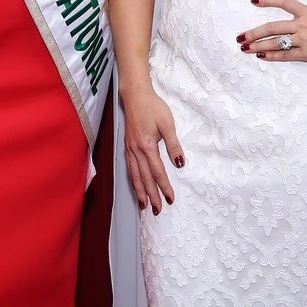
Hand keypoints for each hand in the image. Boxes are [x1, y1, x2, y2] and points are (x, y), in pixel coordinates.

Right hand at [120, 85, 183, 215]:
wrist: (135, 95)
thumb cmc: (153, 107)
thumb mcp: (167, 124)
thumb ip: (173, 145)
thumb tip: (180, 163)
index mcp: (147, 146)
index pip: (157, 172)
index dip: (164, 187)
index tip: (170, 199)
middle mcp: (136, 150)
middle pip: (145, 178)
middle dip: (151, 195)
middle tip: (158, 210)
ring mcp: (130, 149)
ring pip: (135, 175)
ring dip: (140, 192)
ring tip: (144, 206)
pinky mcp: (127, 146)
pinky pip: (130, 168)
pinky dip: (133, 180)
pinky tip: (136, 186)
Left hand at [239, 0, 306, 66]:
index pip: (284, 2)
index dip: (268, 0)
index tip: (254, 0)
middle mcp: (301, 24)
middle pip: (272, 26)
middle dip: (254, 32)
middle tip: (240, 36)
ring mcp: (302, 39)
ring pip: (275, 42)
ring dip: (258, 45)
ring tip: (244, 48)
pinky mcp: (306, 52)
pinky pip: (285, 55)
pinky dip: (272, 55)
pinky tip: (261, 56)